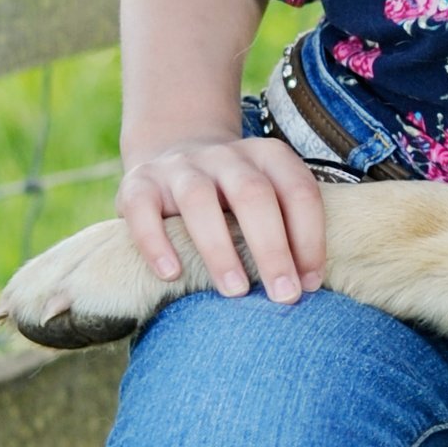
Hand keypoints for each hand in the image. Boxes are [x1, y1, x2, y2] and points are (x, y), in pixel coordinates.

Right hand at [116, 132, 326, 306]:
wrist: (173, 151)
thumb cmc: (231, 196)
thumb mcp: (266, 196)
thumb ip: (285, 227)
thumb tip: (306, 287)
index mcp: (267, 156)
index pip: (298, 191)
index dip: (309, 238)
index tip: (309, 284)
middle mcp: (225, 156)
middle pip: (253, 194)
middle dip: (272, 249)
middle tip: (283, 295)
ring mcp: (180, 167)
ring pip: (199, 199)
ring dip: (220, 249)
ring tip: (235, 291)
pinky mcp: (138, 183)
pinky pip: (143, 209)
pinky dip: (156, 243)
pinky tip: (171, 275)